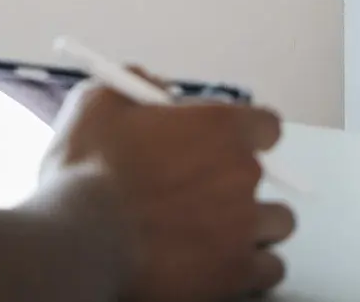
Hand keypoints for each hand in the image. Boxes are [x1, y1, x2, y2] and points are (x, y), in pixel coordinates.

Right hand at [44, 84, 293, 299]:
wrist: (81, 240)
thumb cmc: (89, 170)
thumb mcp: (100, 101)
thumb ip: (138, 84)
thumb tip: (155, 86)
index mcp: (219, 127)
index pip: (265, 125)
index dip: (244, 134)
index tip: (222, 144)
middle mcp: (241, 174)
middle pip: (269, 177)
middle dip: (239, 182)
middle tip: (204, 191)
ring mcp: (243, 227)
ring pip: (278, 223)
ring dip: (255, 224)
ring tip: (219, 230)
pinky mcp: (235, 275)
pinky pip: (271, 269)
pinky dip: (254, 267)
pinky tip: (225, 262)